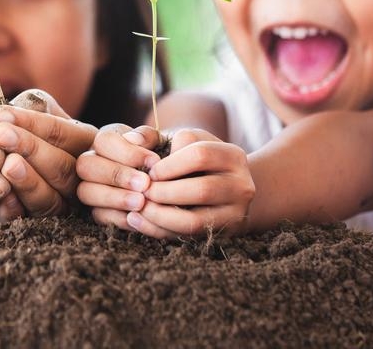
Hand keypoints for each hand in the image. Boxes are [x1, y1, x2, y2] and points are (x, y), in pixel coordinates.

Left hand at [0, 89, 97, 220]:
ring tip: (5, 163)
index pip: (60, 133)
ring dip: (27, 181)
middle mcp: (83, 177)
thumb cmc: (33, 132)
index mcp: (86, 144)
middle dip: (29, 149)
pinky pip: (35, 221)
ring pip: (51, 198)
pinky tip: (1, 196)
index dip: (30, 123)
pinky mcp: (48, 225)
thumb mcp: (40, 112)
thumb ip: (35, 106)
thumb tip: (14, 110)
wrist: (27, 172)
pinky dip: (17, 209)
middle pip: (62, 167)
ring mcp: (68, 205)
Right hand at [76, 124, 160, 230]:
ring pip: (86, 192)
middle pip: (86, 166)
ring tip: (141, 203)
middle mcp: (91, 163)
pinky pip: (98, 216)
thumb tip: (135, 139)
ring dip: (114, 198)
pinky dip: (118, 218)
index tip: (154, 162)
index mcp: (105, 141)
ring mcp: (90, 187)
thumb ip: (148, 136)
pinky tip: (138, 217)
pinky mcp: (97, 211)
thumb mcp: (158, 142)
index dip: (128, 152)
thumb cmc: (159, 157)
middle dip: (116, 175)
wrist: (165, 181)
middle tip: (144, 184)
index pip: (104, 141)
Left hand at [125, 128, 254, 238]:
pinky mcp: (224, 233)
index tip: (149, 170)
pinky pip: (189, 235)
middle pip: (201, 190)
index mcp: (232, 155)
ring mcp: (236, 212)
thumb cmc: (195, 161)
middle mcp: (241, 184)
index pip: (200, 155)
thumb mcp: (182, 142)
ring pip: (195, 219)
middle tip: (141, 191)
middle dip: (164, 192)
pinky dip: (159, 229)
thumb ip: (153, 137)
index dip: (169, 164)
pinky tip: (139, 220)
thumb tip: (130, 140)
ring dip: (160, 215)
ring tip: (137, 208)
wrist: (227, 191)